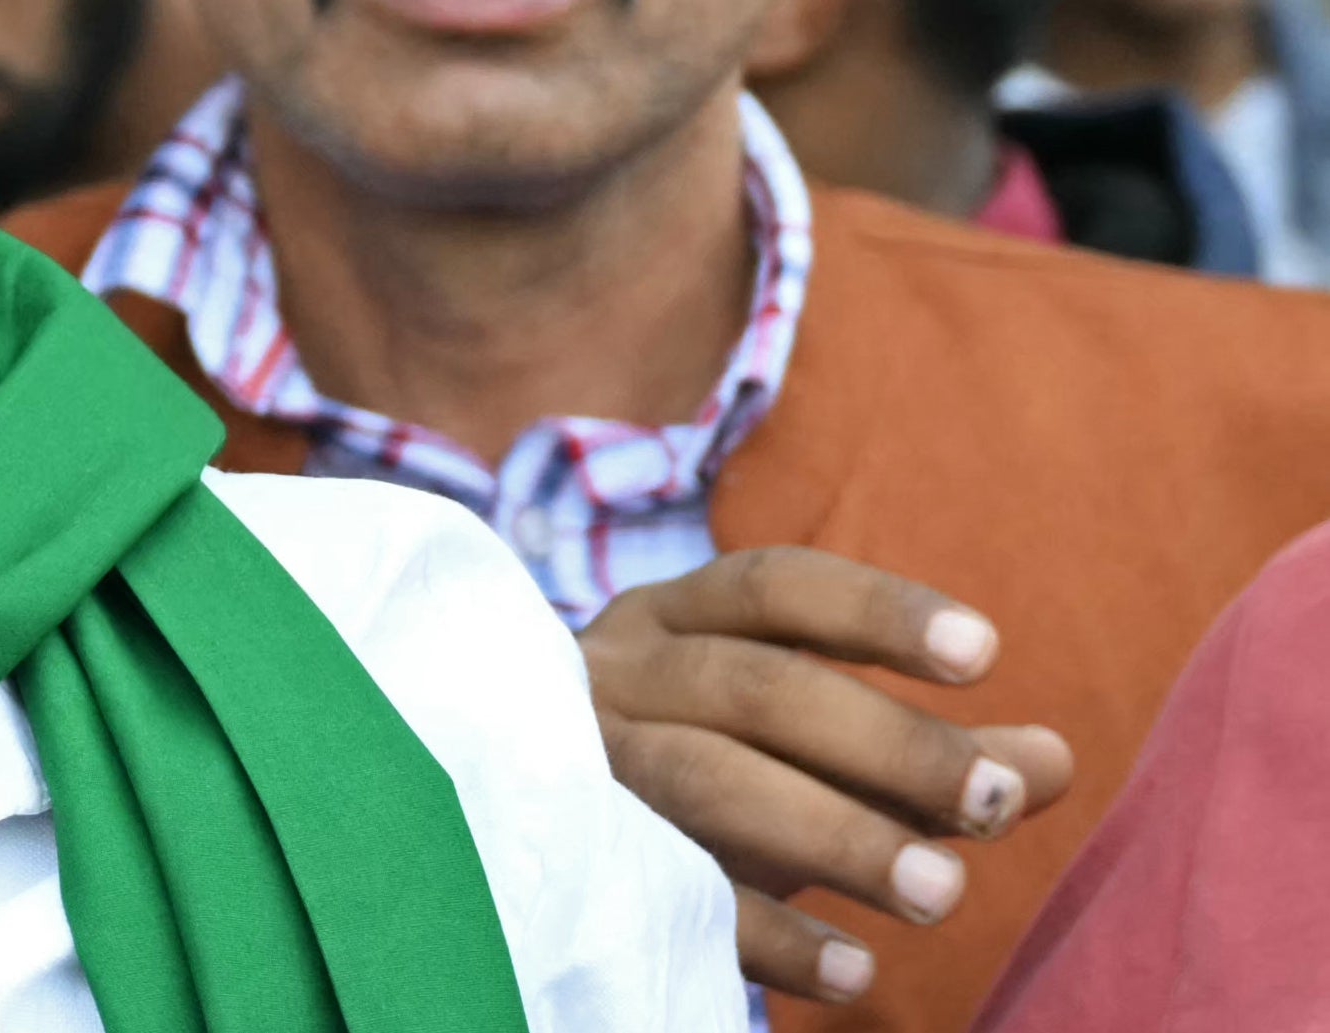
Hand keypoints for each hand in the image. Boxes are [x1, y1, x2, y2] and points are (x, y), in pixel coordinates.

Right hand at [583, 547, 1073, 1004]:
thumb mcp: (803, 749)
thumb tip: (1053, 760)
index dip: (877, 612)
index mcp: (673, 620)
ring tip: (948, 894)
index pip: (775, 588)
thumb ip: (923, 752)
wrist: (512, 823)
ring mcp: (586, 762)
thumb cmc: (696, 766)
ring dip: (837, 835)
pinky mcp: (575, 857)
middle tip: (998, 803)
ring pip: (707, 779)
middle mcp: (619, 674)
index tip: (986, 652)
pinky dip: (771, 935)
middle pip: (756, 688)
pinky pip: (672, 890)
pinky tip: (861, 975)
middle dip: (887, 743)